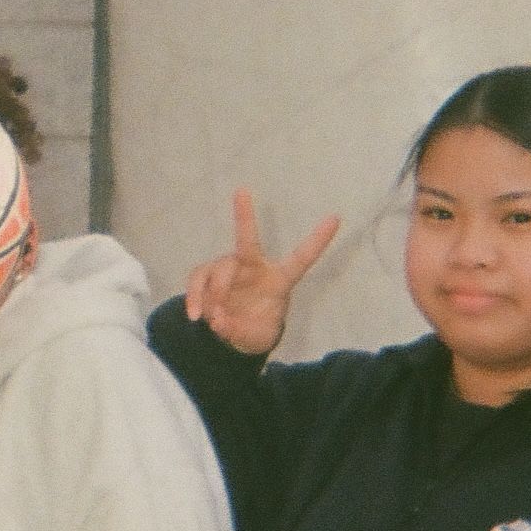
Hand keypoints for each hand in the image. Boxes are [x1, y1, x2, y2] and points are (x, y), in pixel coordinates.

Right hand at [182, 189, 339, 356]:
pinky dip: (194, 298)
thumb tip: (219, 320)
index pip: (301, 259)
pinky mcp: (206, 275)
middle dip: (244, 216)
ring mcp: (228, 268)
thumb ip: (239, 331)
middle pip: (247, 243)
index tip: (335, 218)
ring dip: (215, 296)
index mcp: (278, 281)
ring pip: (218, 271)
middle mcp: (253, 267)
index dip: (318, 241)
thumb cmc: (254, 329)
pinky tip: (195, 316)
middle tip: (241, 192)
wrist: (229, 333)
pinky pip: (197, 280)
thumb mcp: (255, 339)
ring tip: (215, 319)